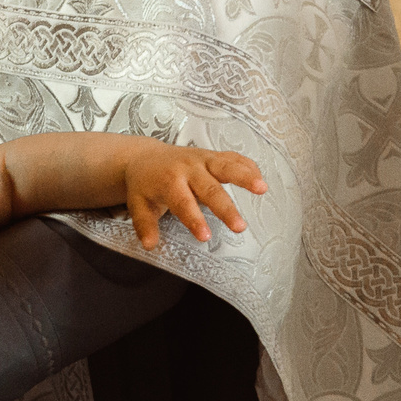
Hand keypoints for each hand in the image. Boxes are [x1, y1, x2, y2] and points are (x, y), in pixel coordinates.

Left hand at [119, 143, 266, 249]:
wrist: (145, 157)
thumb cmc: (144, 186)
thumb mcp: (138, 205)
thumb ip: (145, 225)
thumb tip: (150, 245)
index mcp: (168, 181)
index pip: (183, 202)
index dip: (194, 220)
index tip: (205, 237)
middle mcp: (188, 168)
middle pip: (210, 188)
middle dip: (226, 208)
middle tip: (240, 227)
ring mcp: (202, 159)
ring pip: (226, 166)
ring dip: (245, 177)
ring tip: (262, 189)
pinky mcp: (212, 155)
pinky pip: (233, 158)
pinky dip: (247, 167)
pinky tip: (261, 179)